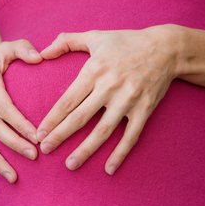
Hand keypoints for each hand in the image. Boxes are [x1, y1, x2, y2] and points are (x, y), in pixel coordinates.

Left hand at [36, 24, 179, 174]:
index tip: (39, 133)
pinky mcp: (144, 110)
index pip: (68, 99)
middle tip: (44, 150)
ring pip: (103, 130)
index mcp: (94, 70)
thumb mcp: (95, 36)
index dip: (52, 118)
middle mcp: (109, 87)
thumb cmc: (126, 42)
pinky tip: (109, 169)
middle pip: (80, 117)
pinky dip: (120, 153)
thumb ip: (67, 41)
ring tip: (70, 165)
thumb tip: (42, 52)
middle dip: (60, 135)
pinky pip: (131, 136)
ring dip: (86, 149)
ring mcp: (128, 100)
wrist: (165, 48)